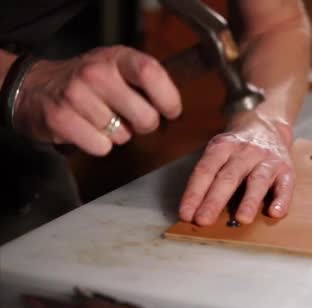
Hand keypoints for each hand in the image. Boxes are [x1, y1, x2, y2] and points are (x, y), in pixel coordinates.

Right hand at [14, 45, 181, 155]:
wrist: (37, 88)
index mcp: (118, 58)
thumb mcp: (119, 69)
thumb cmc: (91, 83)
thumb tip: (175, 111)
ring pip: (123, 136)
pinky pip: (101, 147)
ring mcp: (76, 95)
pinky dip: (99, 145)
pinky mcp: (61, 119)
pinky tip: (88, 130)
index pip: (151, 73)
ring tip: (103, 120)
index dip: (168, 98)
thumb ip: (147, 82)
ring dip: (119, 135)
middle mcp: (96, 73)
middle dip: (146, 125)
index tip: (171, 112)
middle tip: (135, 120)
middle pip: (145, 116)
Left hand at [179, 112, 294, 225]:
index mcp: (224, 146)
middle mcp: (246, 152)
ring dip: (250, 200)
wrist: (268, 124)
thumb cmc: (238, 146)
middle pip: (229, 176)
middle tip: (203, 221)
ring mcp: (267, 160)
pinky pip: (285, 185)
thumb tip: (193, 208)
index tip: (186, 214)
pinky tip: (275, 213)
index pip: (206, 170)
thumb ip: (209, 173)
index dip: (194, 192)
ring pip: (258, 180)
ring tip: (242, 219)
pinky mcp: (286, 169)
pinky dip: (282, 199)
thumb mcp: (219, 149)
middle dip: (215, 200)